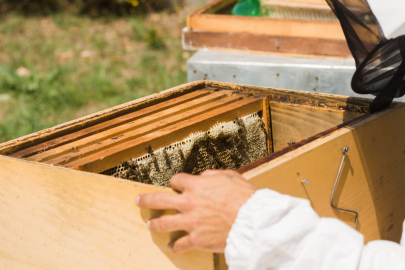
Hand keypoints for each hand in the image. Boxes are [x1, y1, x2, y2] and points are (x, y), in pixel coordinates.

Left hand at [136, 170, 256, 253]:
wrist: (252, 220)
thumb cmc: (244, 197)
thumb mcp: (229, 176)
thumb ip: (212, 175)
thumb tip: (202, 177)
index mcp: (196, 185)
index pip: (176, 180)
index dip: (175, 182)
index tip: (175, 185)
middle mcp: (188, 203)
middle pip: (159, 200)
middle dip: (146, 200)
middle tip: (139, 200)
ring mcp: (189, 222)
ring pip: (163, 223)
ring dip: (155, 224)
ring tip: (150, 225)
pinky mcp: (196, 240)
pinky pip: (179, 244)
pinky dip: (174, 246)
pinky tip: (172, 247)